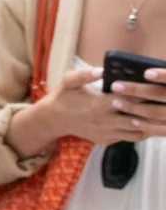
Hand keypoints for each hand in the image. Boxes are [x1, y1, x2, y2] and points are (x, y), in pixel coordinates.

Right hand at [27, 60, 165, 148]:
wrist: (54, 120)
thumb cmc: (65, 97)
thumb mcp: (69, 81)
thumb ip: (85, 75)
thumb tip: (101, 69)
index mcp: (99, 104)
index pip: (129, 98)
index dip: (143, 92)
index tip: (155, 87)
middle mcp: (105, 120)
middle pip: (137, 115)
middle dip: (151, 109)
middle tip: (162, 102)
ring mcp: (106, 132)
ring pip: (136, 130)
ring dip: (149, 122)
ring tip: (160, 114)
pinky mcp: (106, 140)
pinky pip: (129, 138)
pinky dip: (141, 132)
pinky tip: (148, 123)